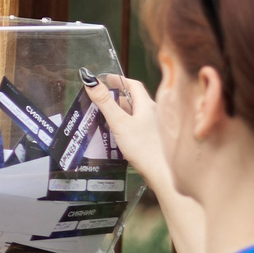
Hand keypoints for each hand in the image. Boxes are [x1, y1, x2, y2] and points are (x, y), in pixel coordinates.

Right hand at [93, 74, 172, 192]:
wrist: (162, 173)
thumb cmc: (144, 148)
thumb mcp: (120, 123)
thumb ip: (105, 103)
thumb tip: (90, 81)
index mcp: (148, 105)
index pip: (134, 85)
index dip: (119, 80)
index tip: (107, 79)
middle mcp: (155, 113)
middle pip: (136, 99)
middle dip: (120, 96)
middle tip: (105, 96)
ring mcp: (157, 126)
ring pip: (138, 113)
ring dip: (124, 110)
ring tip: (109, 114)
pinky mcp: (155, 139)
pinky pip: (140, 125)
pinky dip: (129, 123)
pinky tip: (121, 133)